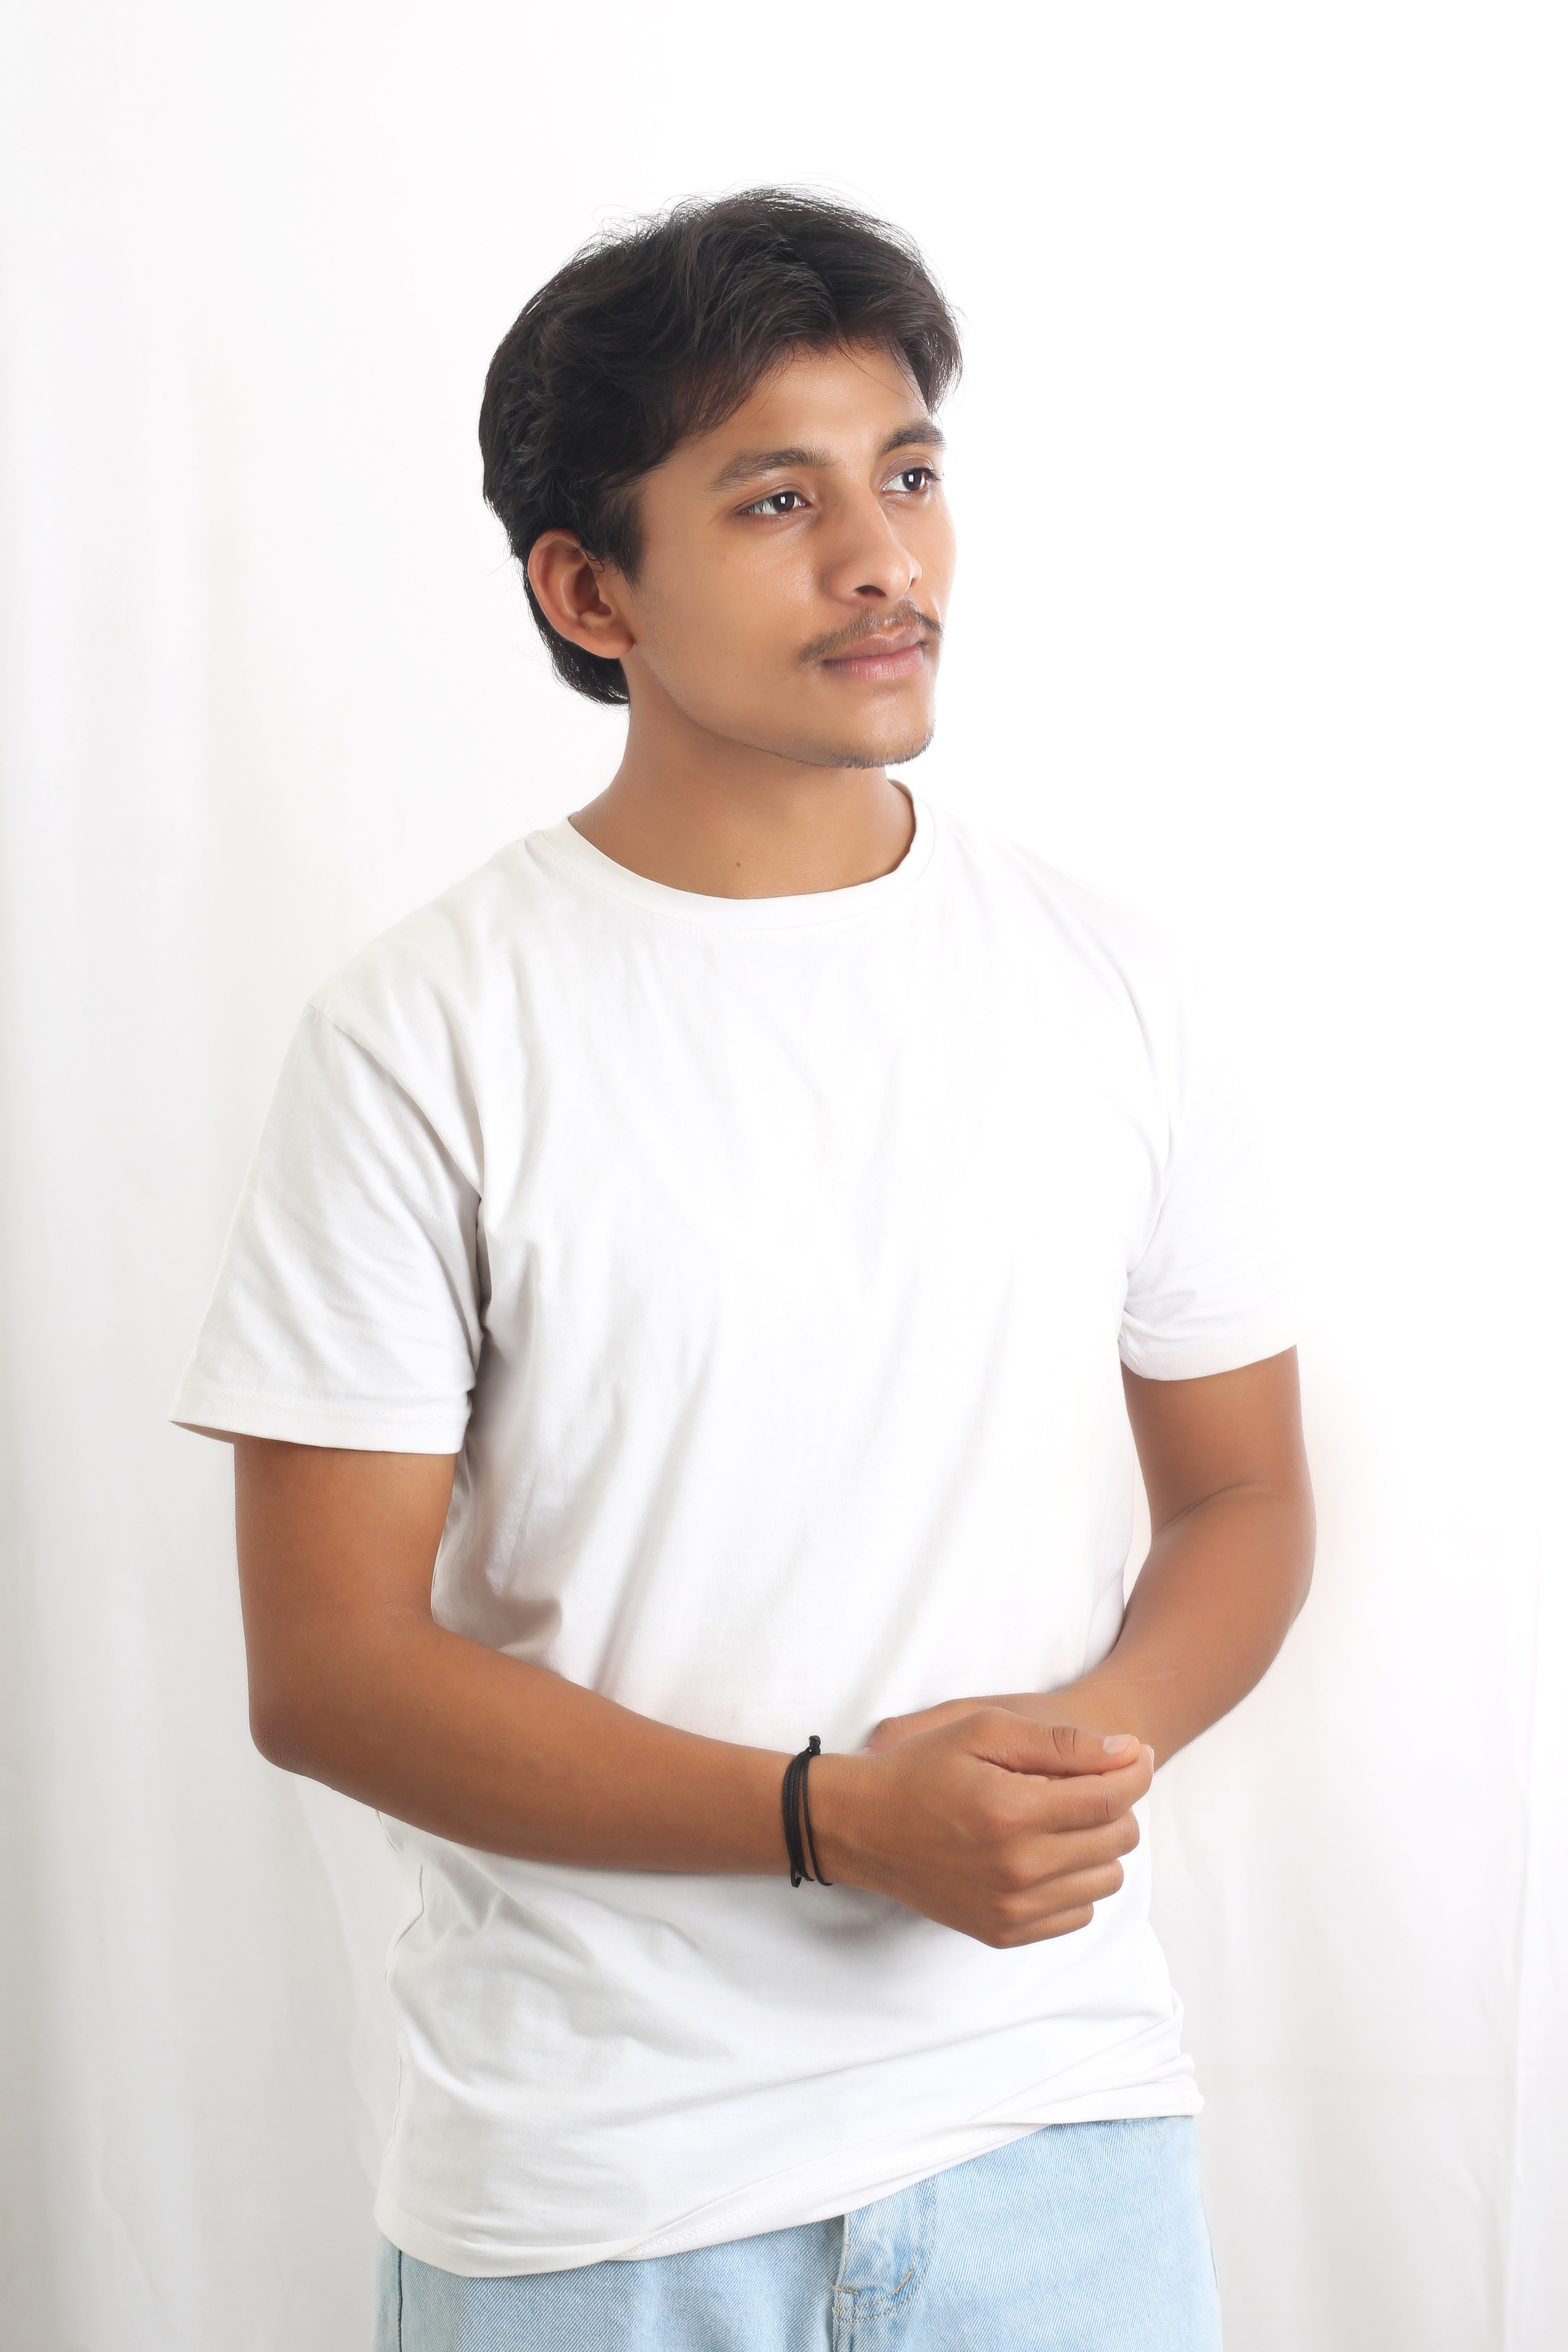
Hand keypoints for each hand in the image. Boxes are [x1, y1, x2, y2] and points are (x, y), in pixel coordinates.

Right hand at [811, 1709, 1153, 1948]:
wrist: (863, 1827)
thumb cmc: (922, 1768)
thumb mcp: (984, 1730)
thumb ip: (1061, 1742)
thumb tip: (1128, 1752)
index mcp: (1014, 1813)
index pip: (1111, 1798)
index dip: (1135, 1770)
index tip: (1137, 1754)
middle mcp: (1018, 1869)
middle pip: (1117, 1839)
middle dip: (1115, 1803)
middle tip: (1086, 1782)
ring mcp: (1011, 1908)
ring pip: (1105, 1879)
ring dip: (1098, 1845)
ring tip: (1063, 1818)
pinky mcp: (1004, 1932)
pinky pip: (1077, 1914)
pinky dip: (1074, 1882)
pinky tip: (1044, 1853)